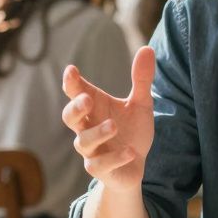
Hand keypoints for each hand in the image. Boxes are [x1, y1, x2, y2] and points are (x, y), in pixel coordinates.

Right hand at [62, 46, 155, 191]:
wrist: (135, 165)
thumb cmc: (132, 130)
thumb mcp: (141, 104)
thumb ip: (141, 79)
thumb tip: (147, 48)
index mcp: (95, 108)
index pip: (77, 92)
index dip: (71, 83)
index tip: (71, 70)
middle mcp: (88, 127)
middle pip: (70, 117)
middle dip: (75, 108)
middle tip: (87, 100)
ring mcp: (92, 150)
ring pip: (83, 142)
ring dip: (98, 133)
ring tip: (113, 125)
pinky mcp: (101, 169)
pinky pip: (100, 165)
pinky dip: (115, 158)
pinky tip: (130, 151)